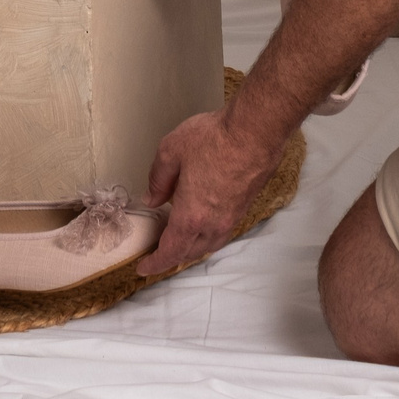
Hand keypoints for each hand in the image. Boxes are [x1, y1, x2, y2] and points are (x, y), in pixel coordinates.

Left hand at [138, 109, 284, 277]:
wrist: (255, 130)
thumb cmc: (214, 138)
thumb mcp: (171, 151)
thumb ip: (158, 179)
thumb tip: (152, 199)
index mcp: (191, 216)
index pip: (171, 251)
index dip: (155, 263)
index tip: (143, 267)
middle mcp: (214, 223)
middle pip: (191, 252)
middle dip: (173, 255)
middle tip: (158, 250)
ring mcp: (232, 216)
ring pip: (210, 244)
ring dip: (193, 246)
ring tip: (180, 237)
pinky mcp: (244, 206)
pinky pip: (222, 231)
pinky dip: (208, 234)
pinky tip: (203, 219)